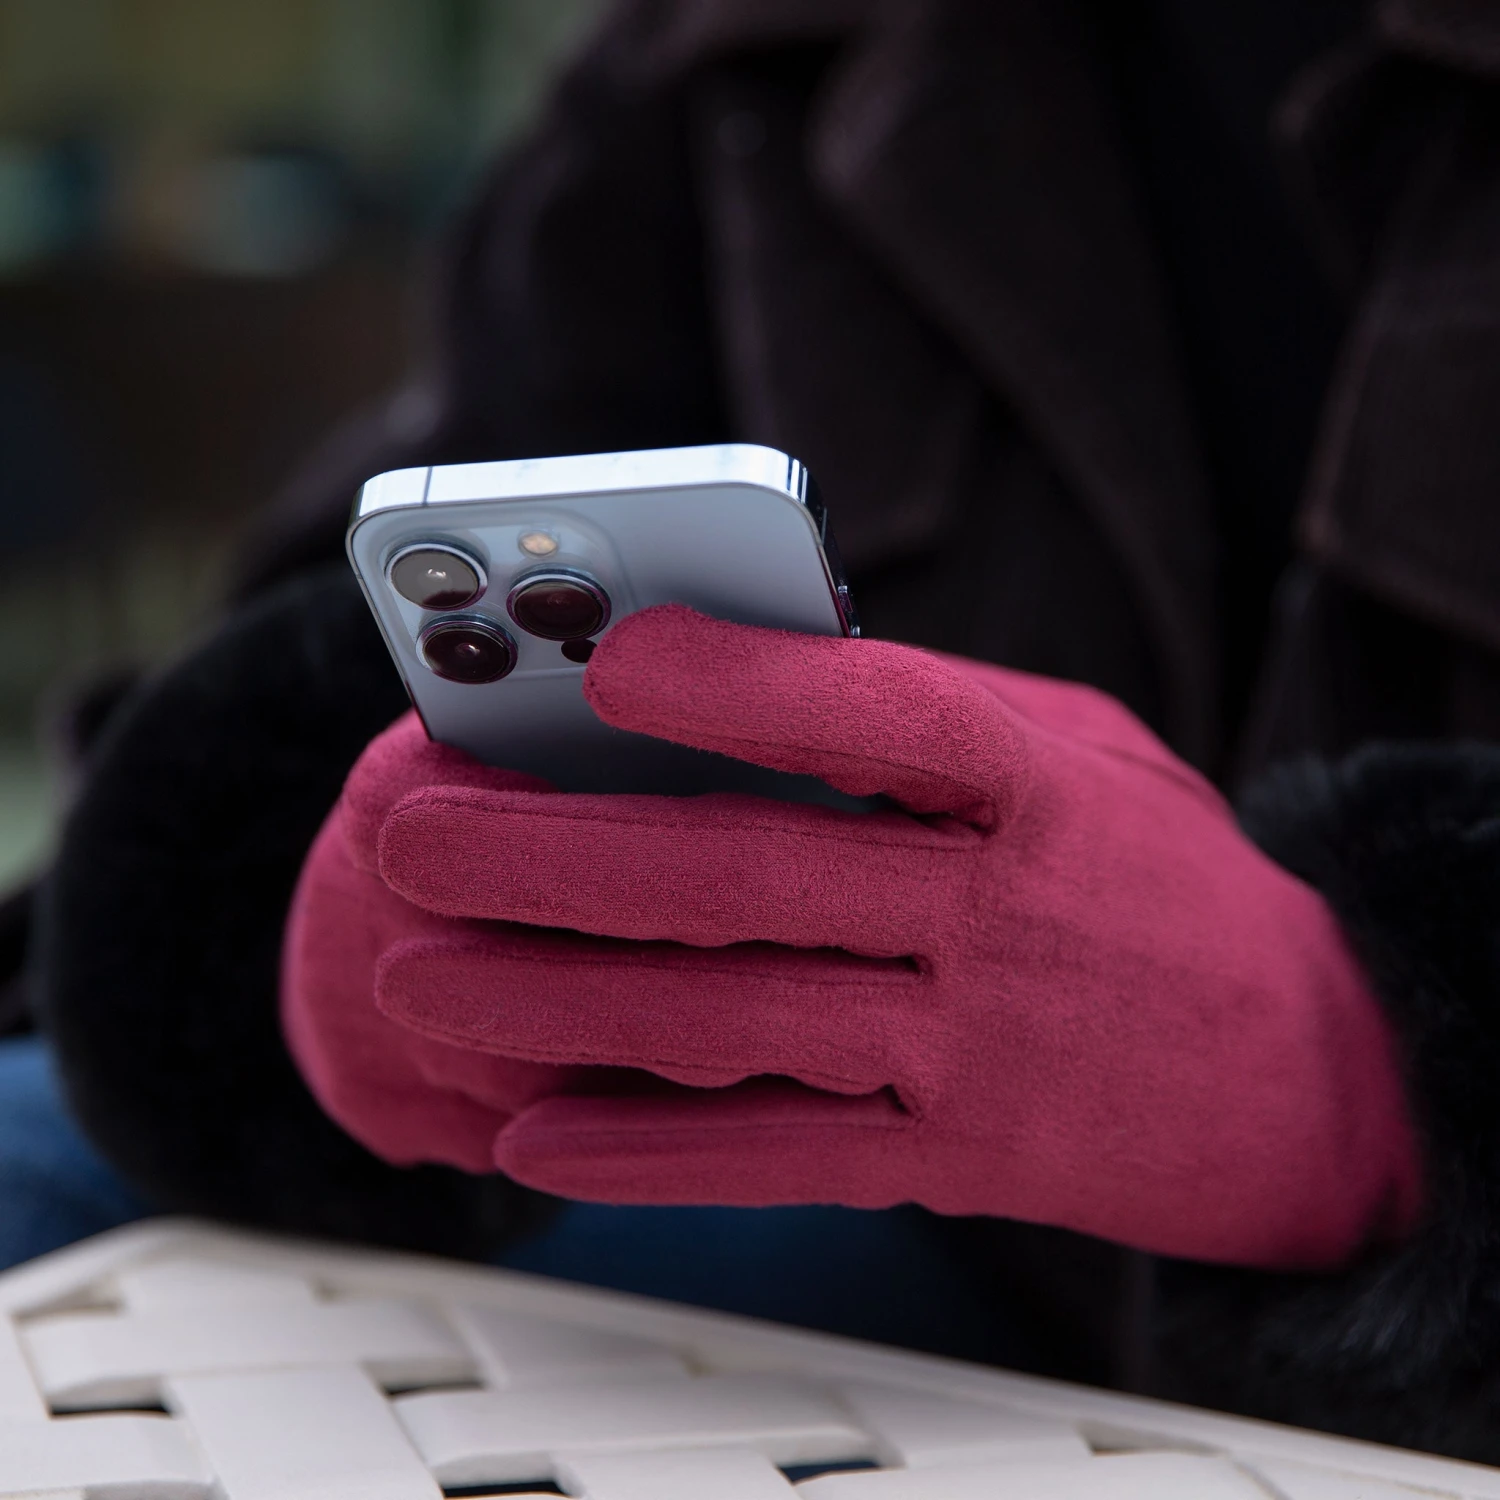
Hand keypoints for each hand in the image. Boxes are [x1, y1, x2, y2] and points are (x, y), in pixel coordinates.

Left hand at [283, 605, 1419, 1267]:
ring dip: (562, 1002)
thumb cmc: (1150, 873)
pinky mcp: (955, 1155)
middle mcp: (996, 914)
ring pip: (739, 1022)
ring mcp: (973, 1046)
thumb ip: (921, 722)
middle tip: (411, 831)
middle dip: (564, 857)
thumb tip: (731, 677)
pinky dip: (654, 1156)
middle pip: (754, 878)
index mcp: (1032, 784)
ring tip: (414, 976)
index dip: (741, 687)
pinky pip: (786, 1158)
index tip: (598, 658)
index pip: (878, 717)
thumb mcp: (1077, 754)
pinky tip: (532, 1136)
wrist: (1301, 1068)